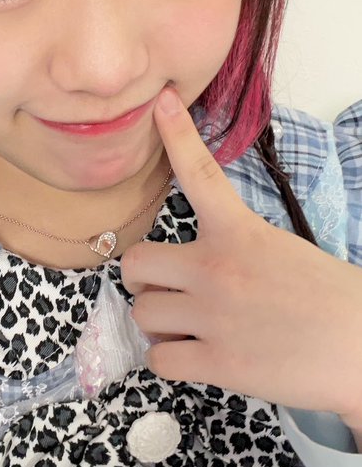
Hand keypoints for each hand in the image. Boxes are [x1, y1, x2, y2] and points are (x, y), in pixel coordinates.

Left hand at [120, 86, 361, 421]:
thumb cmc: (330, 301)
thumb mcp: (283, 250)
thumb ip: (236, 245)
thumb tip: (199, 265)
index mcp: (240, 232)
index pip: (200, 173)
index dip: (176, 134)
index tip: (161, 102)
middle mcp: (217, 268)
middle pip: (136, 263)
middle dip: (144, 279)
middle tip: (165, 290)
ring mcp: (212, 316)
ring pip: (142, 314)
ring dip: (160, 324)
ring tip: (191, 330)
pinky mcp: (216, 363)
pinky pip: (158, 360)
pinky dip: (170, 361)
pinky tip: (196, 356)